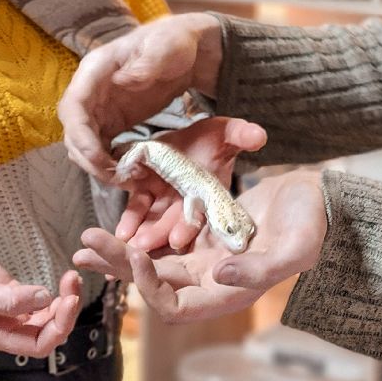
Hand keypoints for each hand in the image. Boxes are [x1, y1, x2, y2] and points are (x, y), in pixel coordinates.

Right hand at [0, 237, 81, 356]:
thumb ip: (6, 299)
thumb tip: (43, 299)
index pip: (37, 344)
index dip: (58, 326)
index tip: (68, 299)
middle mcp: (3, 327)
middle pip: (46, 331)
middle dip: (65, 312)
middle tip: (72, 282)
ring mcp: (7, 310)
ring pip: (46, 315)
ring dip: (62, 300)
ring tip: (70, 278)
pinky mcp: (9, 292)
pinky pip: (37, 299)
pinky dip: (53, 292)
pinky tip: (61, 279)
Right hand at [59, 13, 223, 180]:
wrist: (185, 52)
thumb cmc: (173, 43)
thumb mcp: (166, 46)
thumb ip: (147, 62)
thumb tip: (123, 81)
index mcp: (95, 70)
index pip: (73, 106)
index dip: (80, 135)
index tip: (97, 158)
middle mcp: (90, 91)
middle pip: (73, 132)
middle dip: (90, 159)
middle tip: (119, 178)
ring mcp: (98, 109)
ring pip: (83, 145)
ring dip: (99, 167)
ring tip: (130, 180)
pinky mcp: (111, 123)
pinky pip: (101, 149)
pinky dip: (111, 164)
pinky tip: (132, 174)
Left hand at [72, 169, 326, 322]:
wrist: (323, 201)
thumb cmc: (315, 224)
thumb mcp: (296, 246)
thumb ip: (262, 269)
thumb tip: (219, 274)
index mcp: (230, 293)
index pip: (177, 306)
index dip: (151, 288)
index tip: (136, 257)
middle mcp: (212, 283)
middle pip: (154, 285)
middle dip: (119, 267)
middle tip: (83, 245)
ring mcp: (206, 261)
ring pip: (152, 265)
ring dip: (119, 256)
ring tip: (86, 242)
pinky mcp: (204, 237)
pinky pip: (162, 243)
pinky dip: (138, 237)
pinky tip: (114, 227)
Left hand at [116, 116, 267, 250]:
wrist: (190, 135)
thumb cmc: (213, 137)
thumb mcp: (227, 132)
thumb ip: (241, 135)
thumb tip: (259, 135)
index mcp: (210, 194)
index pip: (202, 213)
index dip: (190, 225)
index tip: (177, 239)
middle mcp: (188, 202)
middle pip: (174, 221)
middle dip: (160, 235)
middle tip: (143, 247)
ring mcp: (166, 199)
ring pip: (154, 219)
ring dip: (143, 232)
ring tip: (129, 243)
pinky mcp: (146, 191)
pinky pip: (138, 207)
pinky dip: (131, 219)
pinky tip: (122, 231)